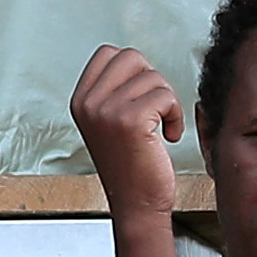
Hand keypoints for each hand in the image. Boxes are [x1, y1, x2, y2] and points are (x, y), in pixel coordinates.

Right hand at [69, 45, 187, 220]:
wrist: (136, 203)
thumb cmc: (130, 165)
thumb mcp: (107, 122)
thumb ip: (112, 91)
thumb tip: (135, 62)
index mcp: (80, 100)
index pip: (108, 53)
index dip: (134, 69)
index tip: (140, 95)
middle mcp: (88, 103)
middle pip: (132, 58)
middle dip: (152, 80)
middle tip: (154, 107)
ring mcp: (107, 110)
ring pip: (153, 78)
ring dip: (167, 102)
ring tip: (161, 126)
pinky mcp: (131, 120)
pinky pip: (166, 97)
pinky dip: (176, 116)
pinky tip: (169, 135)